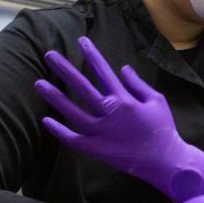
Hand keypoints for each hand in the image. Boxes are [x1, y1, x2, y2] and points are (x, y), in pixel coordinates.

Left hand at [33, 36, 203, 201]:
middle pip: (81, 87)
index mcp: (124, 100)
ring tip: (38, 83)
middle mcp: (109, 113)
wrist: (164, 161)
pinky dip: (59, 130)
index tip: (81, 41)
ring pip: (72, 112)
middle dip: (64, 69)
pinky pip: (73, 139)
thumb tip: (123, 68)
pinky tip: (46, 120)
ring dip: (55, 96)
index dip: (91, 55)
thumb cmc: (163, 128)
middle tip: (48, 55)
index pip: (103, 72)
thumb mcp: (157, 100)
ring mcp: (100, 133)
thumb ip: (138, 84)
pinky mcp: (96, 150)